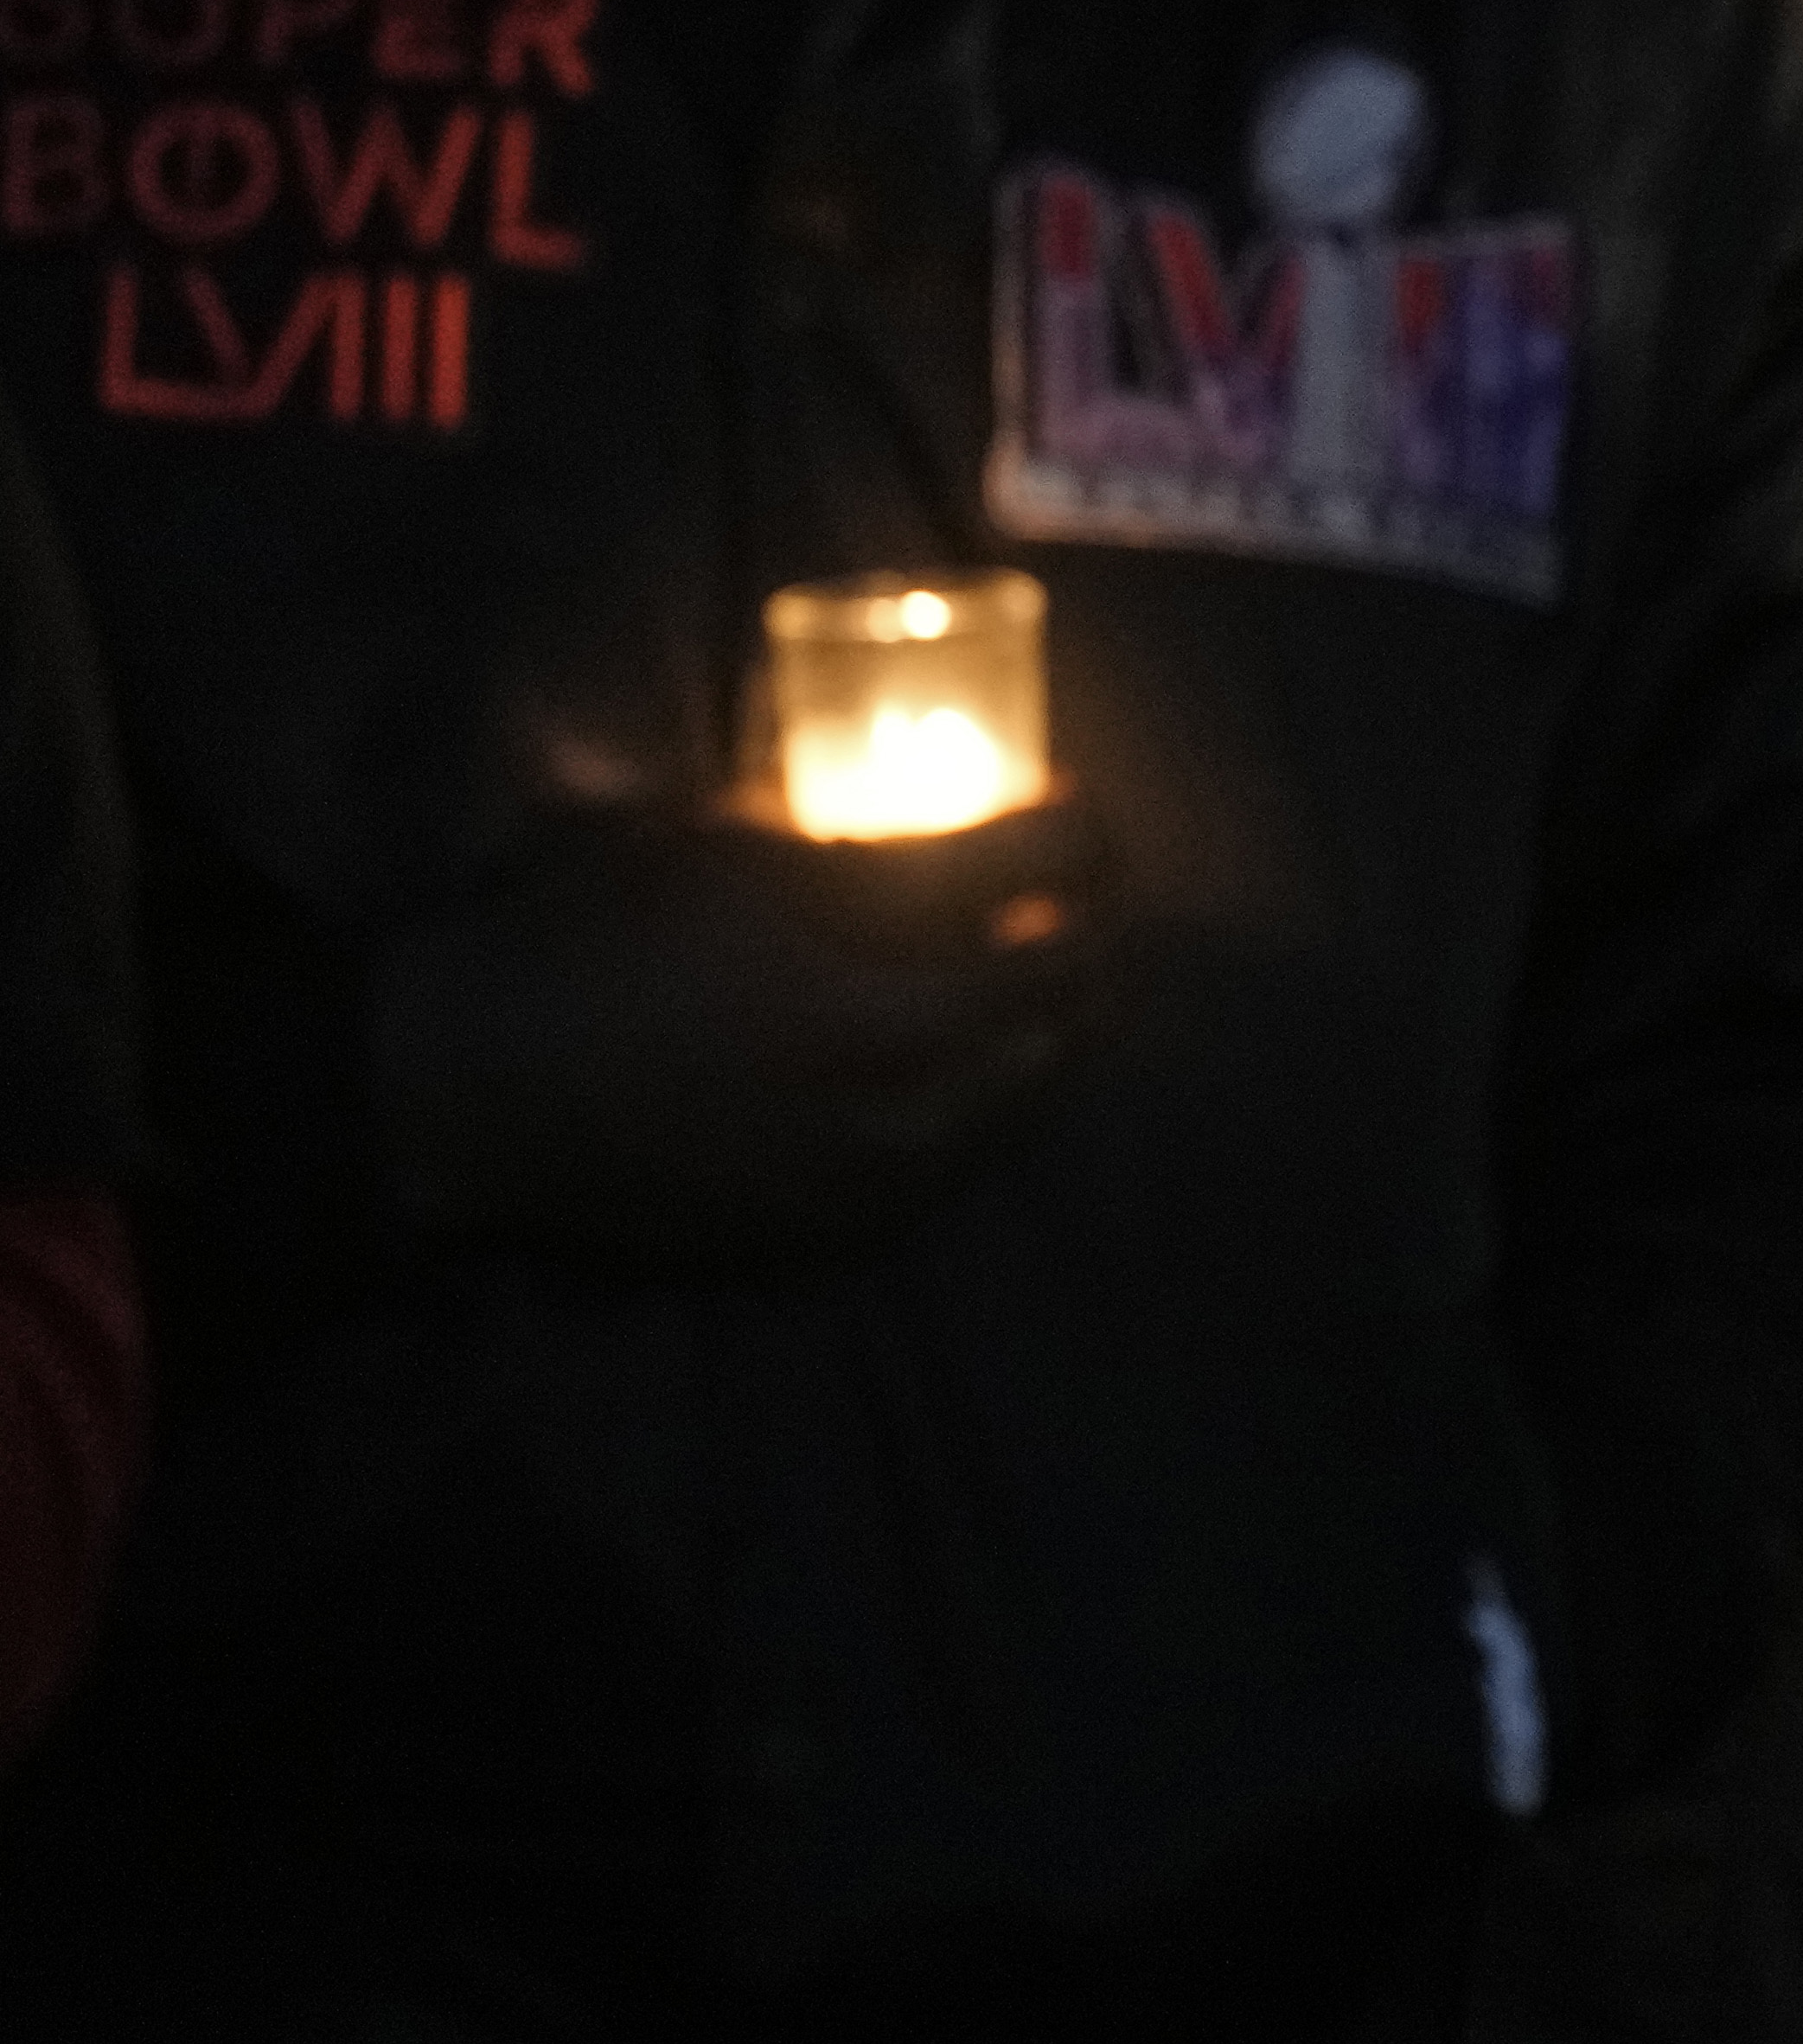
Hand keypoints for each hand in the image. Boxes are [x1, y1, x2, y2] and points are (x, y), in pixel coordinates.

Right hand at [371, 800, 1099, 1270]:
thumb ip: (853, 846)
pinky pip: (953, 1165)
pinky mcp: (821, 1228)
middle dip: (1091, 940)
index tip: (1080, 815)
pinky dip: (983, 1107)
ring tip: (1041, 986)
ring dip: (1052, 1029)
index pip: (1025, 882)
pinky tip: (967, 1069)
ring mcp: (853, 1165)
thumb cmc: (590, 935)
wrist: (470, 1086)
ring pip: (1022, 1091)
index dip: (1080, 837)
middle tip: (1081, 903)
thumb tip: (966, 826)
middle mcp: (872, 1072)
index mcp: (845, 961)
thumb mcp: (721, 844)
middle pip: (1057, 999)